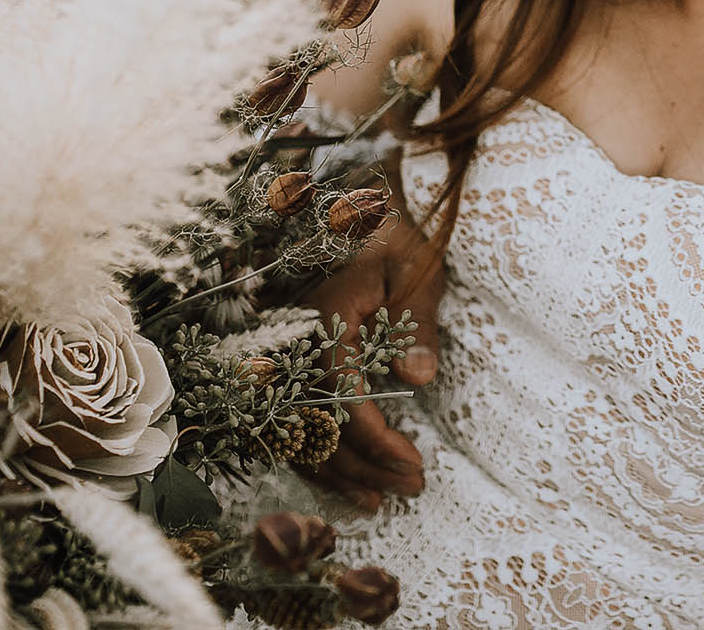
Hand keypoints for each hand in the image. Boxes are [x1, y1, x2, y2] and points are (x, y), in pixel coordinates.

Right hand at [304, 163, 443, 510]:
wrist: (354, 204)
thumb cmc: (391, 233)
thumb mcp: (417, 270)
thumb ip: (417, 324)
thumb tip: (416, 377)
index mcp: (327, 318)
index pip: (344, 398)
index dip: (377, 440)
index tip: (414, 463)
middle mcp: (296, 343)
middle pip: (319, 426)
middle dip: (365, 467)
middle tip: (412, 488)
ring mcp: (286, 355)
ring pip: (300, 431)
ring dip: (340, 471)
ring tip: (383, 500)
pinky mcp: (289, 362)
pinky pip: (294, 419)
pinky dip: (317, 454)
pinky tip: (348, 478)